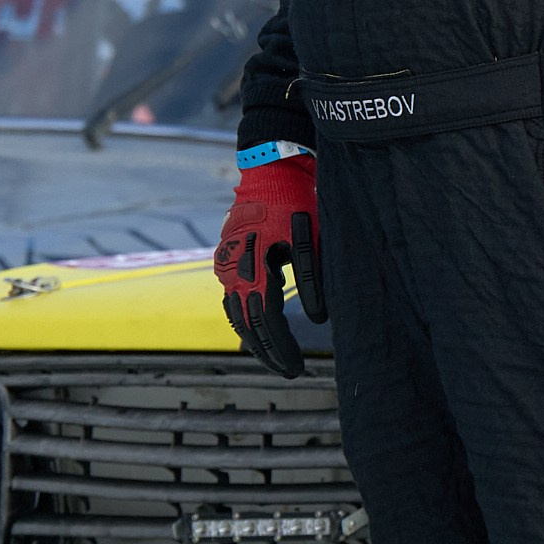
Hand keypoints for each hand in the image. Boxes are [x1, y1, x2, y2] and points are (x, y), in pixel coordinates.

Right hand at [217, 154, 323, 377]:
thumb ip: (314, 281)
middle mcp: (232, 271)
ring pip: (235, 314)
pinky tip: (255, 328)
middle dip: (267, 351)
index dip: (281, 348)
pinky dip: (242, 317)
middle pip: (247, 325)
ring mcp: (225, 265)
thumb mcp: (312, 241)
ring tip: (272, 357)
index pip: (266, 322)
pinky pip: (230, 297)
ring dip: (253, 338)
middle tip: (287, 371)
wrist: (270, 172)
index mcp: (254, 269)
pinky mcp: (225, 258)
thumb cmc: (296, 204)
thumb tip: (319, 319)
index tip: (296, 368)